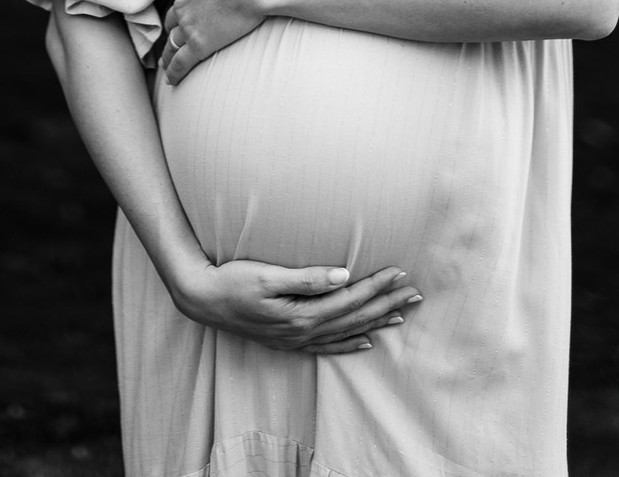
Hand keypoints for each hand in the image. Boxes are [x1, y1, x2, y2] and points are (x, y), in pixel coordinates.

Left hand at [161, 0, 264, 84]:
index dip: (180, 7)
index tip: (182, 14)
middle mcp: (181, 4)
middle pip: (172, 21)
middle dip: (171, 31)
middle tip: (170, 40)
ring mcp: (188, 25)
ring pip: (172, 44)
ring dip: (168, 54)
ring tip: (165, 64)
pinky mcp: (199, 44)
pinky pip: (181, 62)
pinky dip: (174, 72)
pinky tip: (172, 81)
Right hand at [173, 259, 423, 355]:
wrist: (202, 300)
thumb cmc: (233, 281)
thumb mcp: (267, 274)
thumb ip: (307, 278)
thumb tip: (344, 275)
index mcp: (302, 314)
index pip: (350, 299)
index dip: (377, 286)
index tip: (400, 273)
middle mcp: (304, 331)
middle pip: (355, 318)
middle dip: (386, 304)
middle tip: (415, 293)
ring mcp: (296, 339)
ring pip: (347, 332)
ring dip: (376, 322)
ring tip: (401, 314)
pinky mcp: (289, 340)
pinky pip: (328, 346)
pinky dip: (350, 343)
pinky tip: (366, 341)